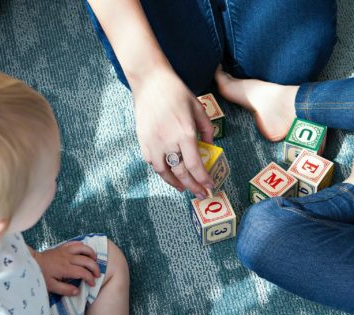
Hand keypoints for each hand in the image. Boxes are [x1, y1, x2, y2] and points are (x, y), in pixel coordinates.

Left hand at [35, 242, 99, 295]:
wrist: (30, 262)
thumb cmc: (40, 276)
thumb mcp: (50, 286)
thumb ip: (65, 289)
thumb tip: (77, 291)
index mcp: (65, 269)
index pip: (83, 273)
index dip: (90, 278)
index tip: (92, 284)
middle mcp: (68, 258)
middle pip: (87, 261)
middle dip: (95, 268)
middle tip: (97, 275)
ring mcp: (65, 251)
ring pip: (84, 248)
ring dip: (92, 254)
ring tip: (95, 261)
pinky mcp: (62, 247)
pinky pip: (75, 243)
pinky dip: (83, 246)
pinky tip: (85, 251)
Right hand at [132, 66, 214, 198]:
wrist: (150, 82)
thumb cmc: (177, 93)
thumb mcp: (198, 109)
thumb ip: (207, 130)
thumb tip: (210, 147)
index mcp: (185, 133)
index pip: (195, 165)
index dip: (203, 179)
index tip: (210, 186)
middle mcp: (168, 142)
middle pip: (181, 173)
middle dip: (193, 187)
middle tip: (200, 194)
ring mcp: (153, 143)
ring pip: (164, 173)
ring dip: (175, 183)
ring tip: (184, 188)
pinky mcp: (143, 141)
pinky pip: (153, 163)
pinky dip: (162, 171)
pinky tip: (169, 173)